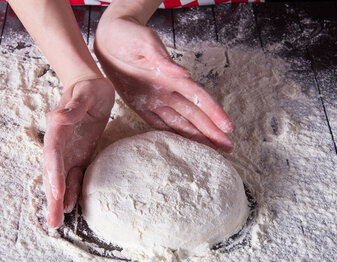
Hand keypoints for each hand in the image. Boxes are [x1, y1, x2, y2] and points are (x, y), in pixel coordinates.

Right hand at [43, 77, 114, 227]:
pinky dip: (72, 191)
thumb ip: (71, 108)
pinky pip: (74, 176)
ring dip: (59, 200)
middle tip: (52, 221)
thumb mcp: (83, 93)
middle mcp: (59, 144)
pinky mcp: (78, 156)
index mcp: (57, 128)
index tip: (56, 192)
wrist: (90, 87)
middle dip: (52, 197)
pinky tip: (72, 207)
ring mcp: (68, 152)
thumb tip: (57, 119)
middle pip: (53, 173)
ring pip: (61, 179)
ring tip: (56, 223)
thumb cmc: (87, 89)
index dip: (54, 174)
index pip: (53, 154)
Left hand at [94, 17, 233, 150]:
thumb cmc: (128, 34)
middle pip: (194, 115)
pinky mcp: (140, 104)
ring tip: (212, 152)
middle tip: (228, 149)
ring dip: (196, 137)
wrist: (107, 36)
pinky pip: (158, 123)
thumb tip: (185, 74)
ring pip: (180, 123)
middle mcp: (167, 91)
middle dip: (211, 132)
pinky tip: (183, 146)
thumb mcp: (146, 43)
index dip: (214, 113)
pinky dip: (171, 135)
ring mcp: (155, 99)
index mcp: (172, 77)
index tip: (227, 127)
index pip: (199, 98)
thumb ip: (164, 59)